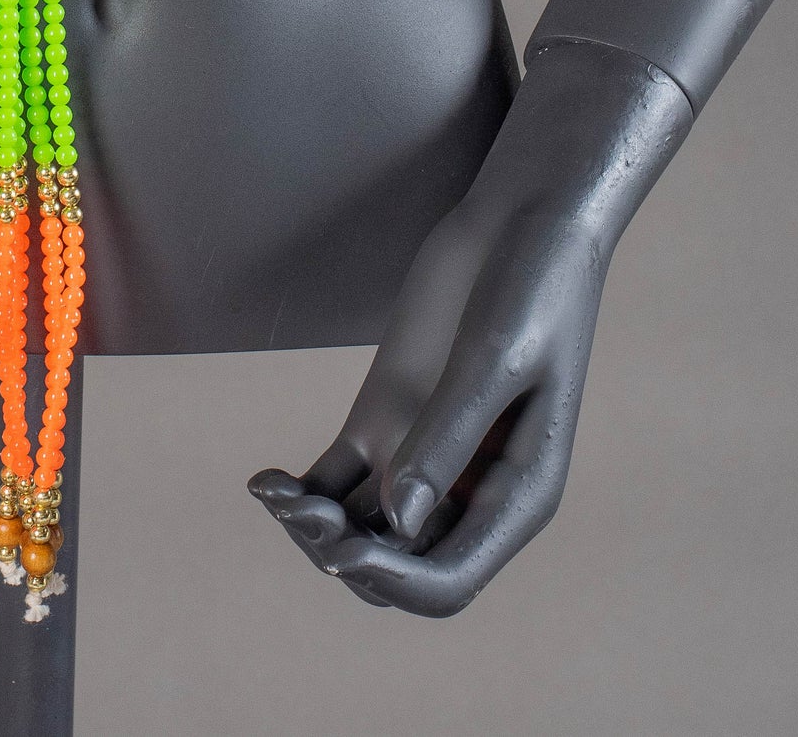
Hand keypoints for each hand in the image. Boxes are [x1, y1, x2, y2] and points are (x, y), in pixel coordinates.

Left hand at [249, 43, 689, 614]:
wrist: (524, 216)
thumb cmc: (532, 284)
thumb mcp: (495, 357)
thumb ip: (449, 436)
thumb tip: (400, 522)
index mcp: (516, 497)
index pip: (448, 581)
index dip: (396, 579)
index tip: (344, 546)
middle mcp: (468, 490)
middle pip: (398, 567)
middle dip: (347, 556)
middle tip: (300, 511)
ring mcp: (424, 454)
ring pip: (362, 530)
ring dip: (316, 530)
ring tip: (274, 492)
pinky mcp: (387, 416)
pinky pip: (339, 480)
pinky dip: (303, 493)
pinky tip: (265, 481)